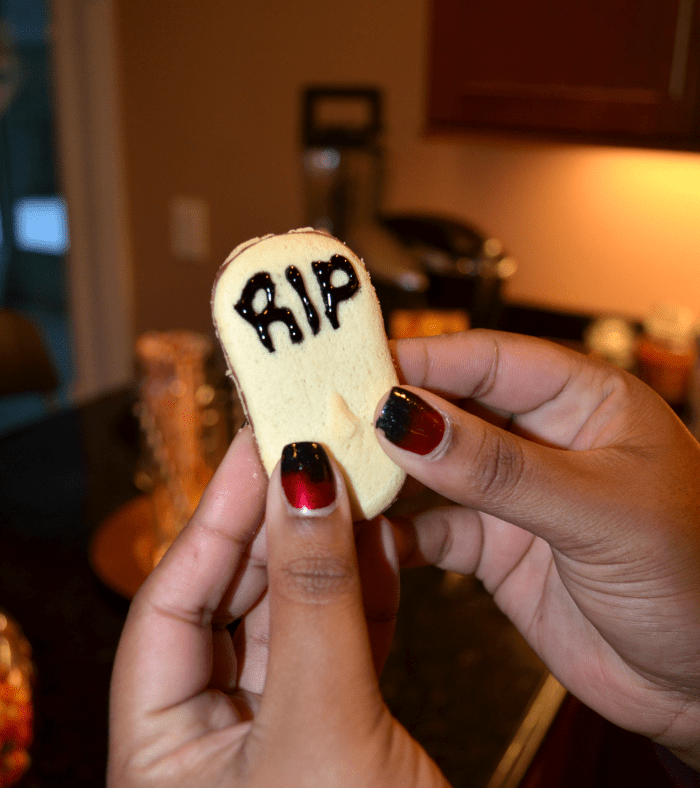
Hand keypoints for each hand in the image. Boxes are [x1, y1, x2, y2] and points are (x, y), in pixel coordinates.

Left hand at [108, 427, 449, 786]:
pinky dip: (364, 591)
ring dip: (327, 550)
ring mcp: (274, 730)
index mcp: (163, 751)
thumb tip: (305, 483)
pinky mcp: (336, 727)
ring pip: (292, 614)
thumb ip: (314, 600)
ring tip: (351, 484)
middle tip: (309, 453)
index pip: (167, 607)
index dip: (213, 519)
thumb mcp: (322, 725)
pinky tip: (382, 541)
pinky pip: (338, 640)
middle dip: (276, 526)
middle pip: (231, 601)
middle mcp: (208, 737)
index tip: (255, 449)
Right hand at [377, 330, 699, 769]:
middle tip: (326, 414)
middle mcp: (541, 438)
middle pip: (450, 407)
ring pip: (433, 468)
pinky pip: (433, 530)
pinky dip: (398, 535)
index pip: (488, 359)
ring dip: (387, 473)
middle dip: (390, 413)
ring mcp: (514, 493)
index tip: (356, 368)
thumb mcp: (597, 510)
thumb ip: (498, 468)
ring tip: (334, 471)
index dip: (421, 361)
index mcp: (583, 400)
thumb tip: (408, 421)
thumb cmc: (693, 577)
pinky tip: (369, 536)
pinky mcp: (496, 545)